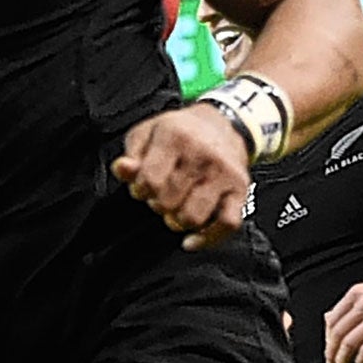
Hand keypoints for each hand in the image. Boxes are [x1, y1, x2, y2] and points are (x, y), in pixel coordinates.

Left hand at [112, 105, 250, 250]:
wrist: (223, 124)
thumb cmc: (182, 133)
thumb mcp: (148, 134)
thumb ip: (131, 155)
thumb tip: (122, 169)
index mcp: (175, 136)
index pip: (150, 181)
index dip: (140, 190)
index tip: (144, 186)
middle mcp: (202, 154)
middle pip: (168, 203)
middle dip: (159, 204)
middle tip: (163, 194)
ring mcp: (223, 173)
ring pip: (193, 218)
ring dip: (179, 220)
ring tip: (178, 206)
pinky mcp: (239, 189)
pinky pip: (227, 224)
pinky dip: (208, 237)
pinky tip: (193, 237)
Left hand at [323, 274, 362, 362]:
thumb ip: (350, 304)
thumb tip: (328, 320)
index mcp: (356, 294)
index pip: (332, 321)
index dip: (327, 340)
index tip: (329, 350)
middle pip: (337, 334)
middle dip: (331, 353)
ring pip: (349, 344)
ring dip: (342, 360)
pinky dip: (360, 361)